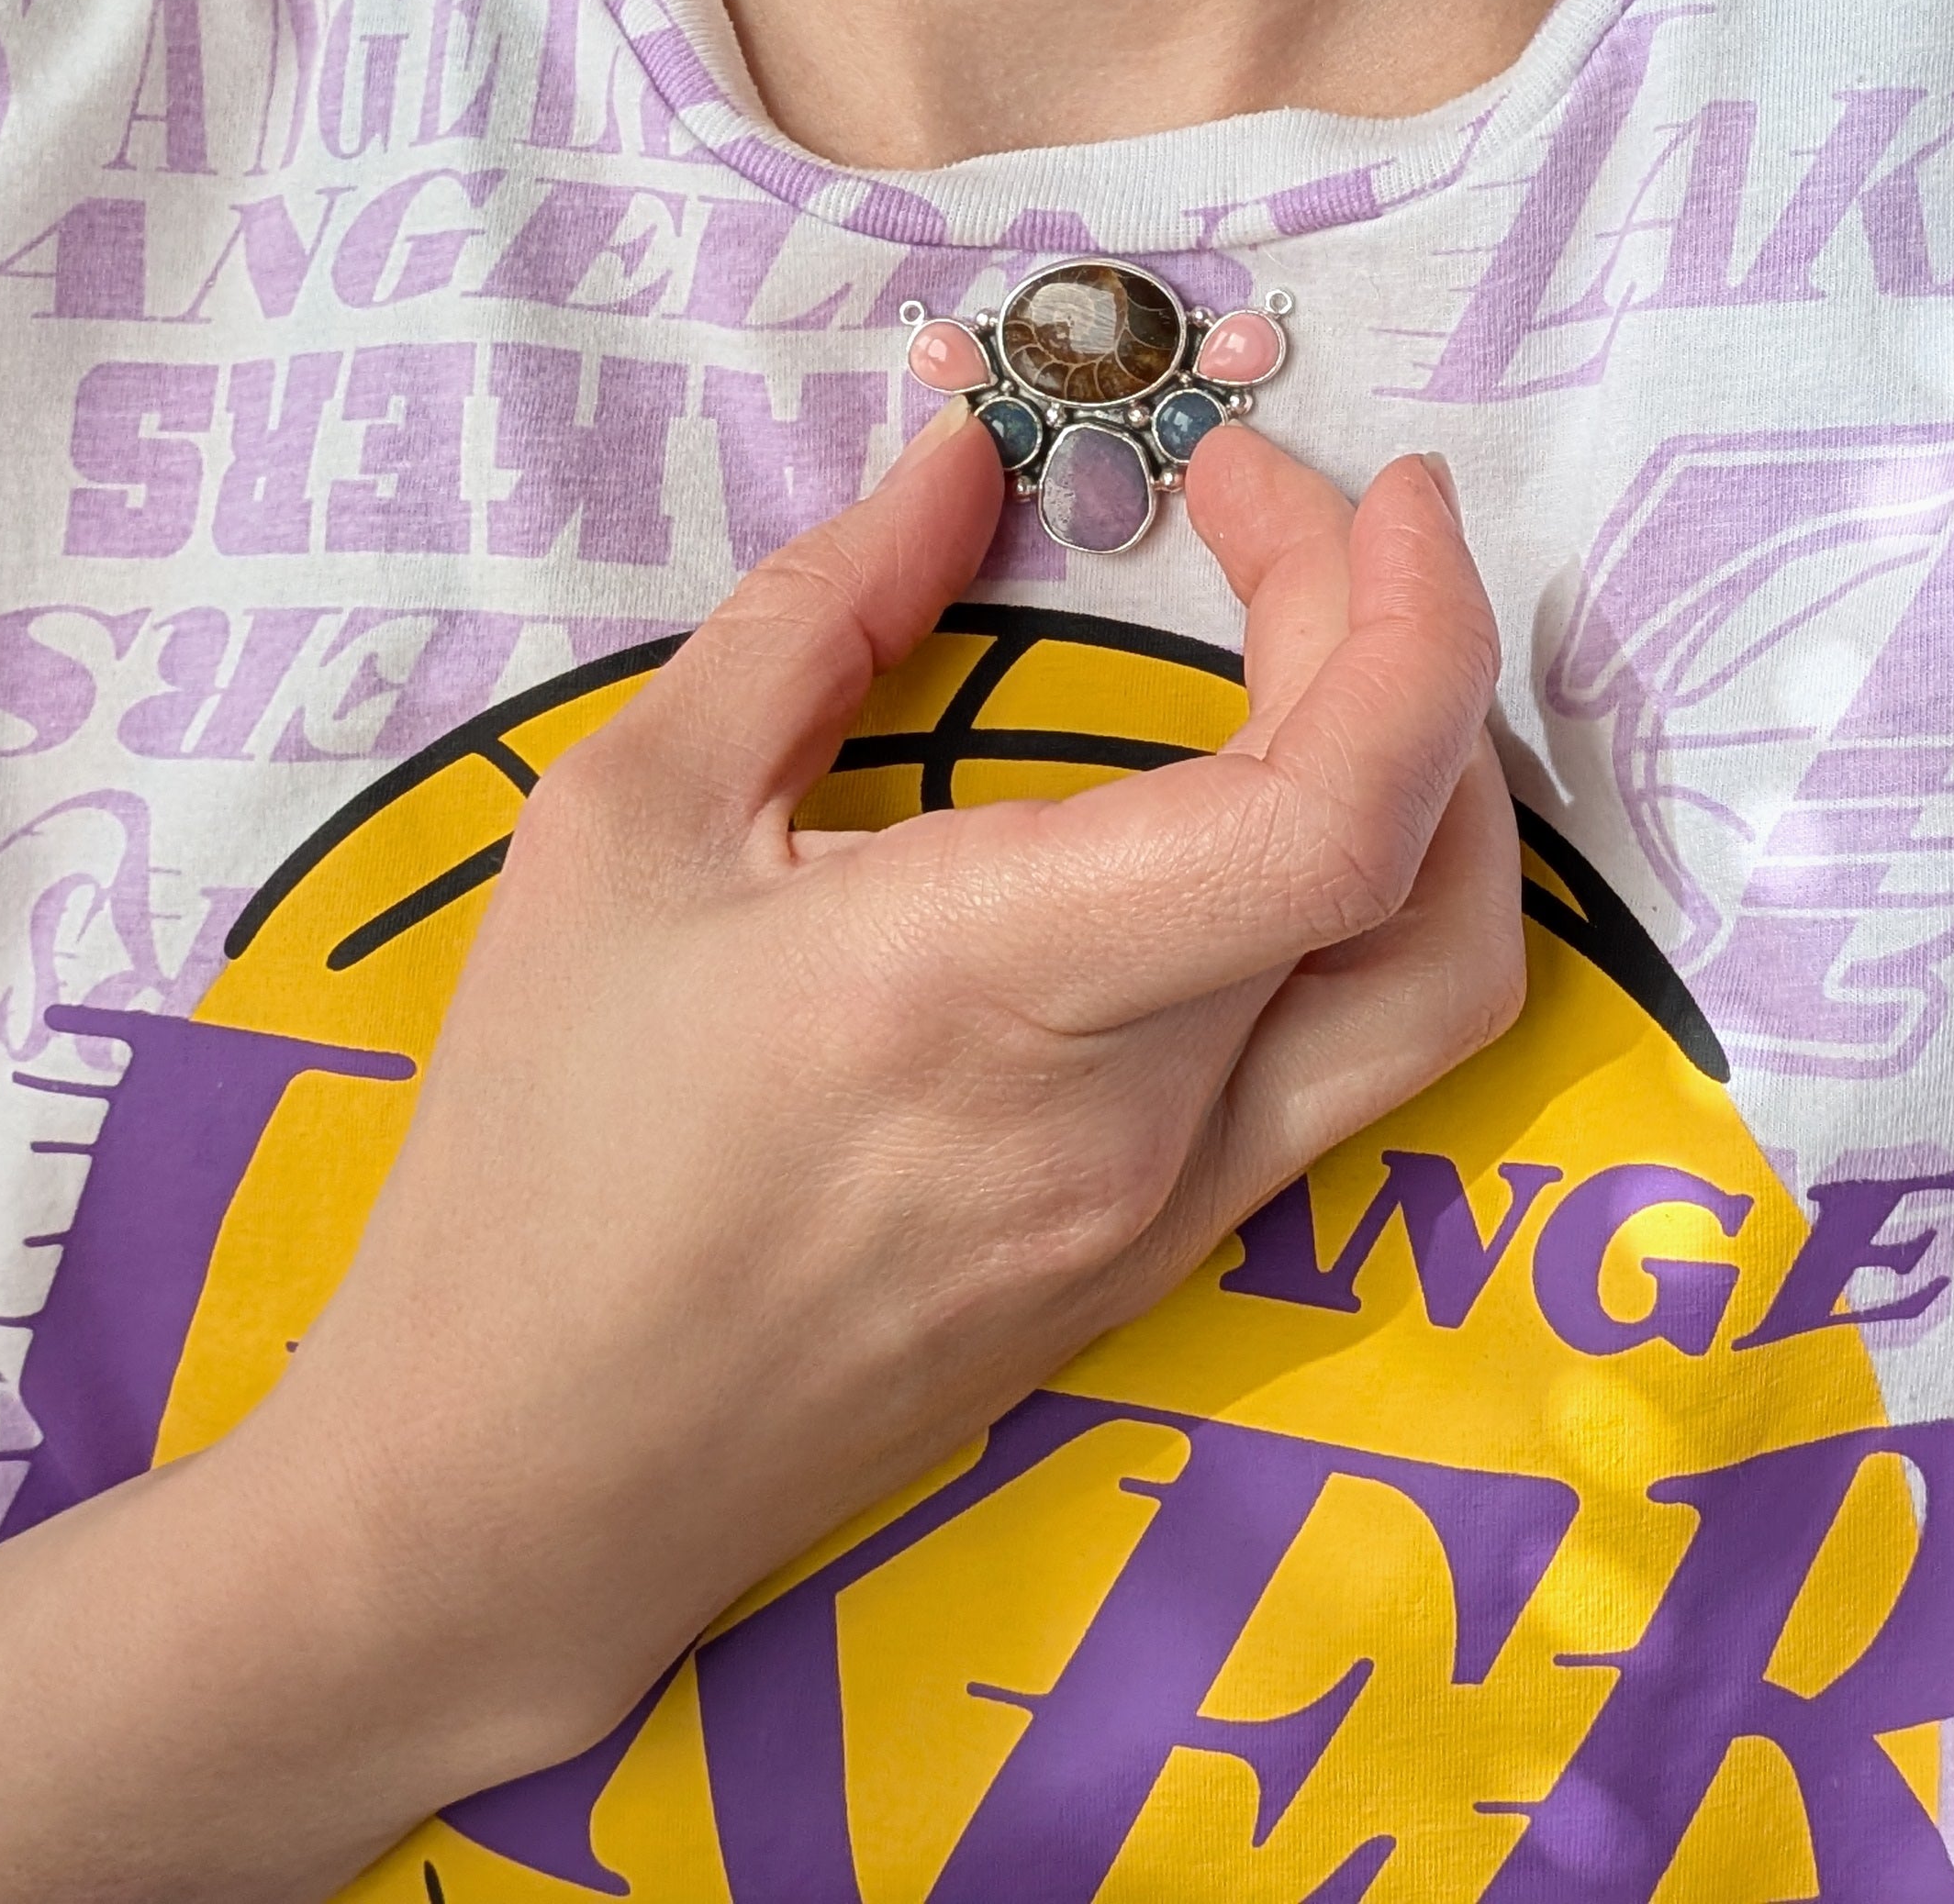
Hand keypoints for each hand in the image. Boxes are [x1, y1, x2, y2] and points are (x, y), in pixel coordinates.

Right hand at [254, 410, 1520, 1782]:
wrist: (515, 1491)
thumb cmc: (540, 1141)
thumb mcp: (630, 817)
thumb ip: (822, 613)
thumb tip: (964, 462)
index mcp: (994, 986)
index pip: (1335, 814)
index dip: (1397, 617)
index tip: (1335, 479)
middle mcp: (1141, 1119)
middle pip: (1415, 865)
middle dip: (1398, 637)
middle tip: (1269, 513)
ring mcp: (1176, 1213)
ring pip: (1434, 988)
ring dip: (1437, 783)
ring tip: (1325, 643)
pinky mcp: (1163, 1261)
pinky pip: (1353, 1066)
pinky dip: (1371, 899)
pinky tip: (1261, 809)